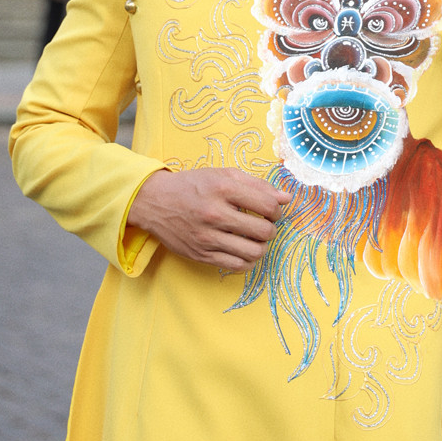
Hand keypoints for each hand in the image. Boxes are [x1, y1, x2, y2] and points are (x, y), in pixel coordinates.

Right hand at [128, 168, 290, 271]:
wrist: (154, 201)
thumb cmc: (193, 185)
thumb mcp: (223, 175)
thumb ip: (257, 185)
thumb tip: (287, 198)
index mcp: (223, 189)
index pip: (267, 205)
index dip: (277, 210)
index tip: (272, 210)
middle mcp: (215, 213)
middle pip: (263, 231)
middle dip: (271, 229)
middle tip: (264, 225)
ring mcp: (207, 237)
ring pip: (253, 252)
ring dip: (262, 247)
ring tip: (255, 239)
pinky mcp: (201, 255)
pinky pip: (237, 266)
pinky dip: (248, 261)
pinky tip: (244, 250)